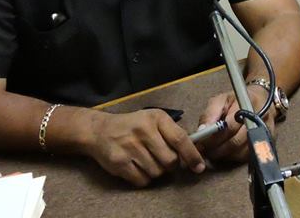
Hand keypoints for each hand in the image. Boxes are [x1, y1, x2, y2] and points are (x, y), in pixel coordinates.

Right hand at [84, 109, 204, 186]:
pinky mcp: (119, 162)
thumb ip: (172, 133)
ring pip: (156, 172)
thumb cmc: (133, 126)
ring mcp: (130, 147)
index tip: (199, 167)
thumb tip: (192, 152)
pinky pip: (142, 180)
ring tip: (148, 161)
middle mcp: (144, 131)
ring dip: (156, 172)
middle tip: (164, 161)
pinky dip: (144, 179)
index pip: (180, 139)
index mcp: (157, 118)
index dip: (192, 155)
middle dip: (171, 165)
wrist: (100, 130)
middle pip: (170, 160)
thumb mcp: (154, 120)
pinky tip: (138, 168)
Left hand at [195, 88, 276, 162]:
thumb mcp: (221, 100)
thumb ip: (210, 113)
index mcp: (246, 105)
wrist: (262, 102)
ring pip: (239, 152)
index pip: (228, 127)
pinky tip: (227, 151)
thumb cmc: (237, 102)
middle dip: (216, 149)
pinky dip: (234, 156)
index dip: (213, 138)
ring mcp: (264, 132)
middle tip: (206, 150)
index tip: (201, 143)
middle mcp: (258, 119)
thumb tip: (201, 130)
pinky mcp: (267, 143)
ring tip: (214, 150)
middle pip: (235, 142)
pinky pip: (246, 156)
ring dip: (224, 154)